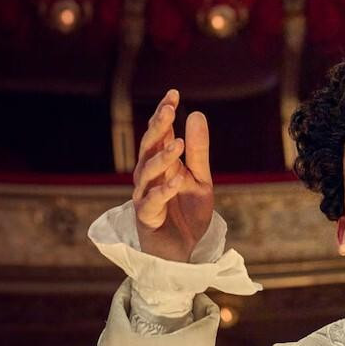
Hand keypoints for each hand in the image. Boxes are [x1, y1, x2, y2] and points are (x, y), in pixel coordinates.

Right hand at [132, 89, 214, 262]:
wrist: (185, 253)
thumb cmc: (187, 215)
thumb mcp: (200, 179)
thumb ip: (198, 151)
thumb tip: (196, 114)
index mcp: (159, 165)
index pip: (157, 134)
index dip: (163, 114)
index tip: (174, 93)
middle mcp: (147, 177)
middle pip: (147, 147)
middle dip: (158, 127)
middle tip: (169, 109)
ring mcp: (144, 197)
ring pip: (146, 173)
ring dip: (161, 157)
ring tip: (176, 143)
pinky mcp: (146, 219)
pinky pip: (151, 203)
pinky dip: (164, 192)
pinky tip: (177, 181)